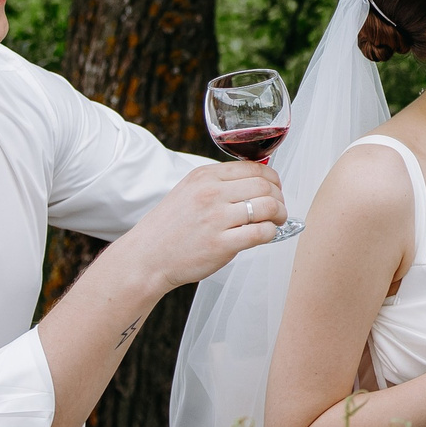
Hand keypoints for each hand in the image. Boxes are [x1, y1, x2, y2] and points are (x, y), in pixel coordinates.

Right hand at [115, 160, 288, 290]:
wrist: (145, 258)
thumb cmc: (168, 228)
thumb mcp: (188, 192)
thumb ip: (218, 184)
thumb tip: (257, 182)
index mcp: (204, 177)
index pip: (254, 168)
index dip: (272, 179)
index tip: (275, 189)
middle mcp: (211, 193)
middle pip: (265, 186)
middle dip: (279, 198)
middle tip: (279, 209)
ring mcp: (216, 218)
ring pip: (268, 207)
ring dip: (280, 215)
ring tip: (276, 222)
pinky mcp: (221, 244)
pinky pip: (261, 233)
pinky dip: (271, 233)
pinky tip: (265, 236)